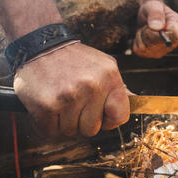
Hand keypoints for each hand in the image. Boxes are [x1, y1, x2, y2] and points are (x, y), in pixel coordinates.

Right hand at [13, 42, 129, 137]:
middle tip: (71, 102)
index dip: (108, 120)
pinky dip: (46, 124)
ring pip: (70, 132)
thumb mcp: (102, 65)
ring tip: (58, 100)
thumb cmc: (72, 59)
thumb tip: (135, 101)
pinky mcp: (47, 104)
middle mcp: (92, 86)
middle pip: (91, 129)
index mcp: (109, 76)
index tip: (98, 114)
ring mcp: (70, 96)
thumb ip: (117, 86)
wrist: (41, 45)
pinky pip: (50, 131)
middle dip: (80, 121)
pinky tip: (46, 106)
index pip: (120, 116)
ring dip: (62, 122)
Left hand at [133, 0, 177, 57]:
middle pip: (156, 44)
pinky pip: (139, 50)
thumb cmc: (153, 9)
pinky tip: (143, 35)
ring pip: (145, 48)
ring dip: (141, 35)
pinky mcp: (150, 54)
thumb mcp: (154, 6)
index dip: (160, 33)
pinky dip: (137, 41)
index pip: (173, 37)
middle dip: (147, 32)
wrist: (147, 15)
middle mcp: (172, 43)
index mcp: (177, 28)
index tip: (152, 25)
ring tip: (146, 28)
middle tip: (148, 24)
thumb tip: (156, 27)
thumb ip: (156, 14)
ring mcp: (161, 51)